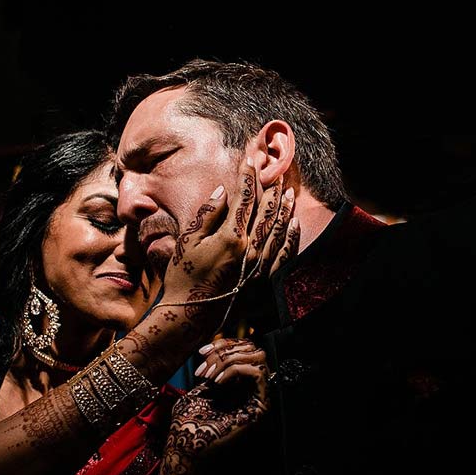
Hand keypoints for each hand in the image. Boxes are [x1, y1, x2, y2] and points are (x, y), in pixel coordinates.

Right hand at [159, 159, 294, 326]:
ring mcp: (260, 265)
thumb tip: (223, 191)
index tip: (250, 159)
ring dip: (283, 207)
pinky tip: (292, 223)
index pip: (243, 198)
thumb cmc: (183, 277)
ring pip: (277, 229)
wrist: (190, 316)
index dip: (247, 176)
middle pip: (265, 210)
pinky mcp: (264, 279)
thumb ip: (207, 215)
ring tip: (287, 189)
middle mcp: (250, 250)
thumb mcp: (188, 242)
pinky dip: (290, 236)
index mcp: (230, 237)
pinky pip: (283, 254)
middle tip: (274, 166)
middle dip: (269, 185)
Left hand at [165, 338, 268, 466]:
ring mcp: (257, 398)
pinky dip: (235, 370)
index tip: (202, 352)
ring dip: (228, 359)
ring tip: (209, 375)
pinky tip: (216, 382)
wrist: (185, 446)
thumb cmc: (187, 423)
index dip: (224, 345)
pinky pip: (258, 373)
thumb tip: (223, 351)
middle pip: (254, 349)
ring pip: (258, 357)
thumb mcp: (200, 389)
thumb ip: (214, 371)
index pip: (244, 350)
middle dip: (226, 349)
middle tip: (206, 362)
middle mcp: (251, 390)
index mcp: (238, 386)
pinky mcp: (260, 407)